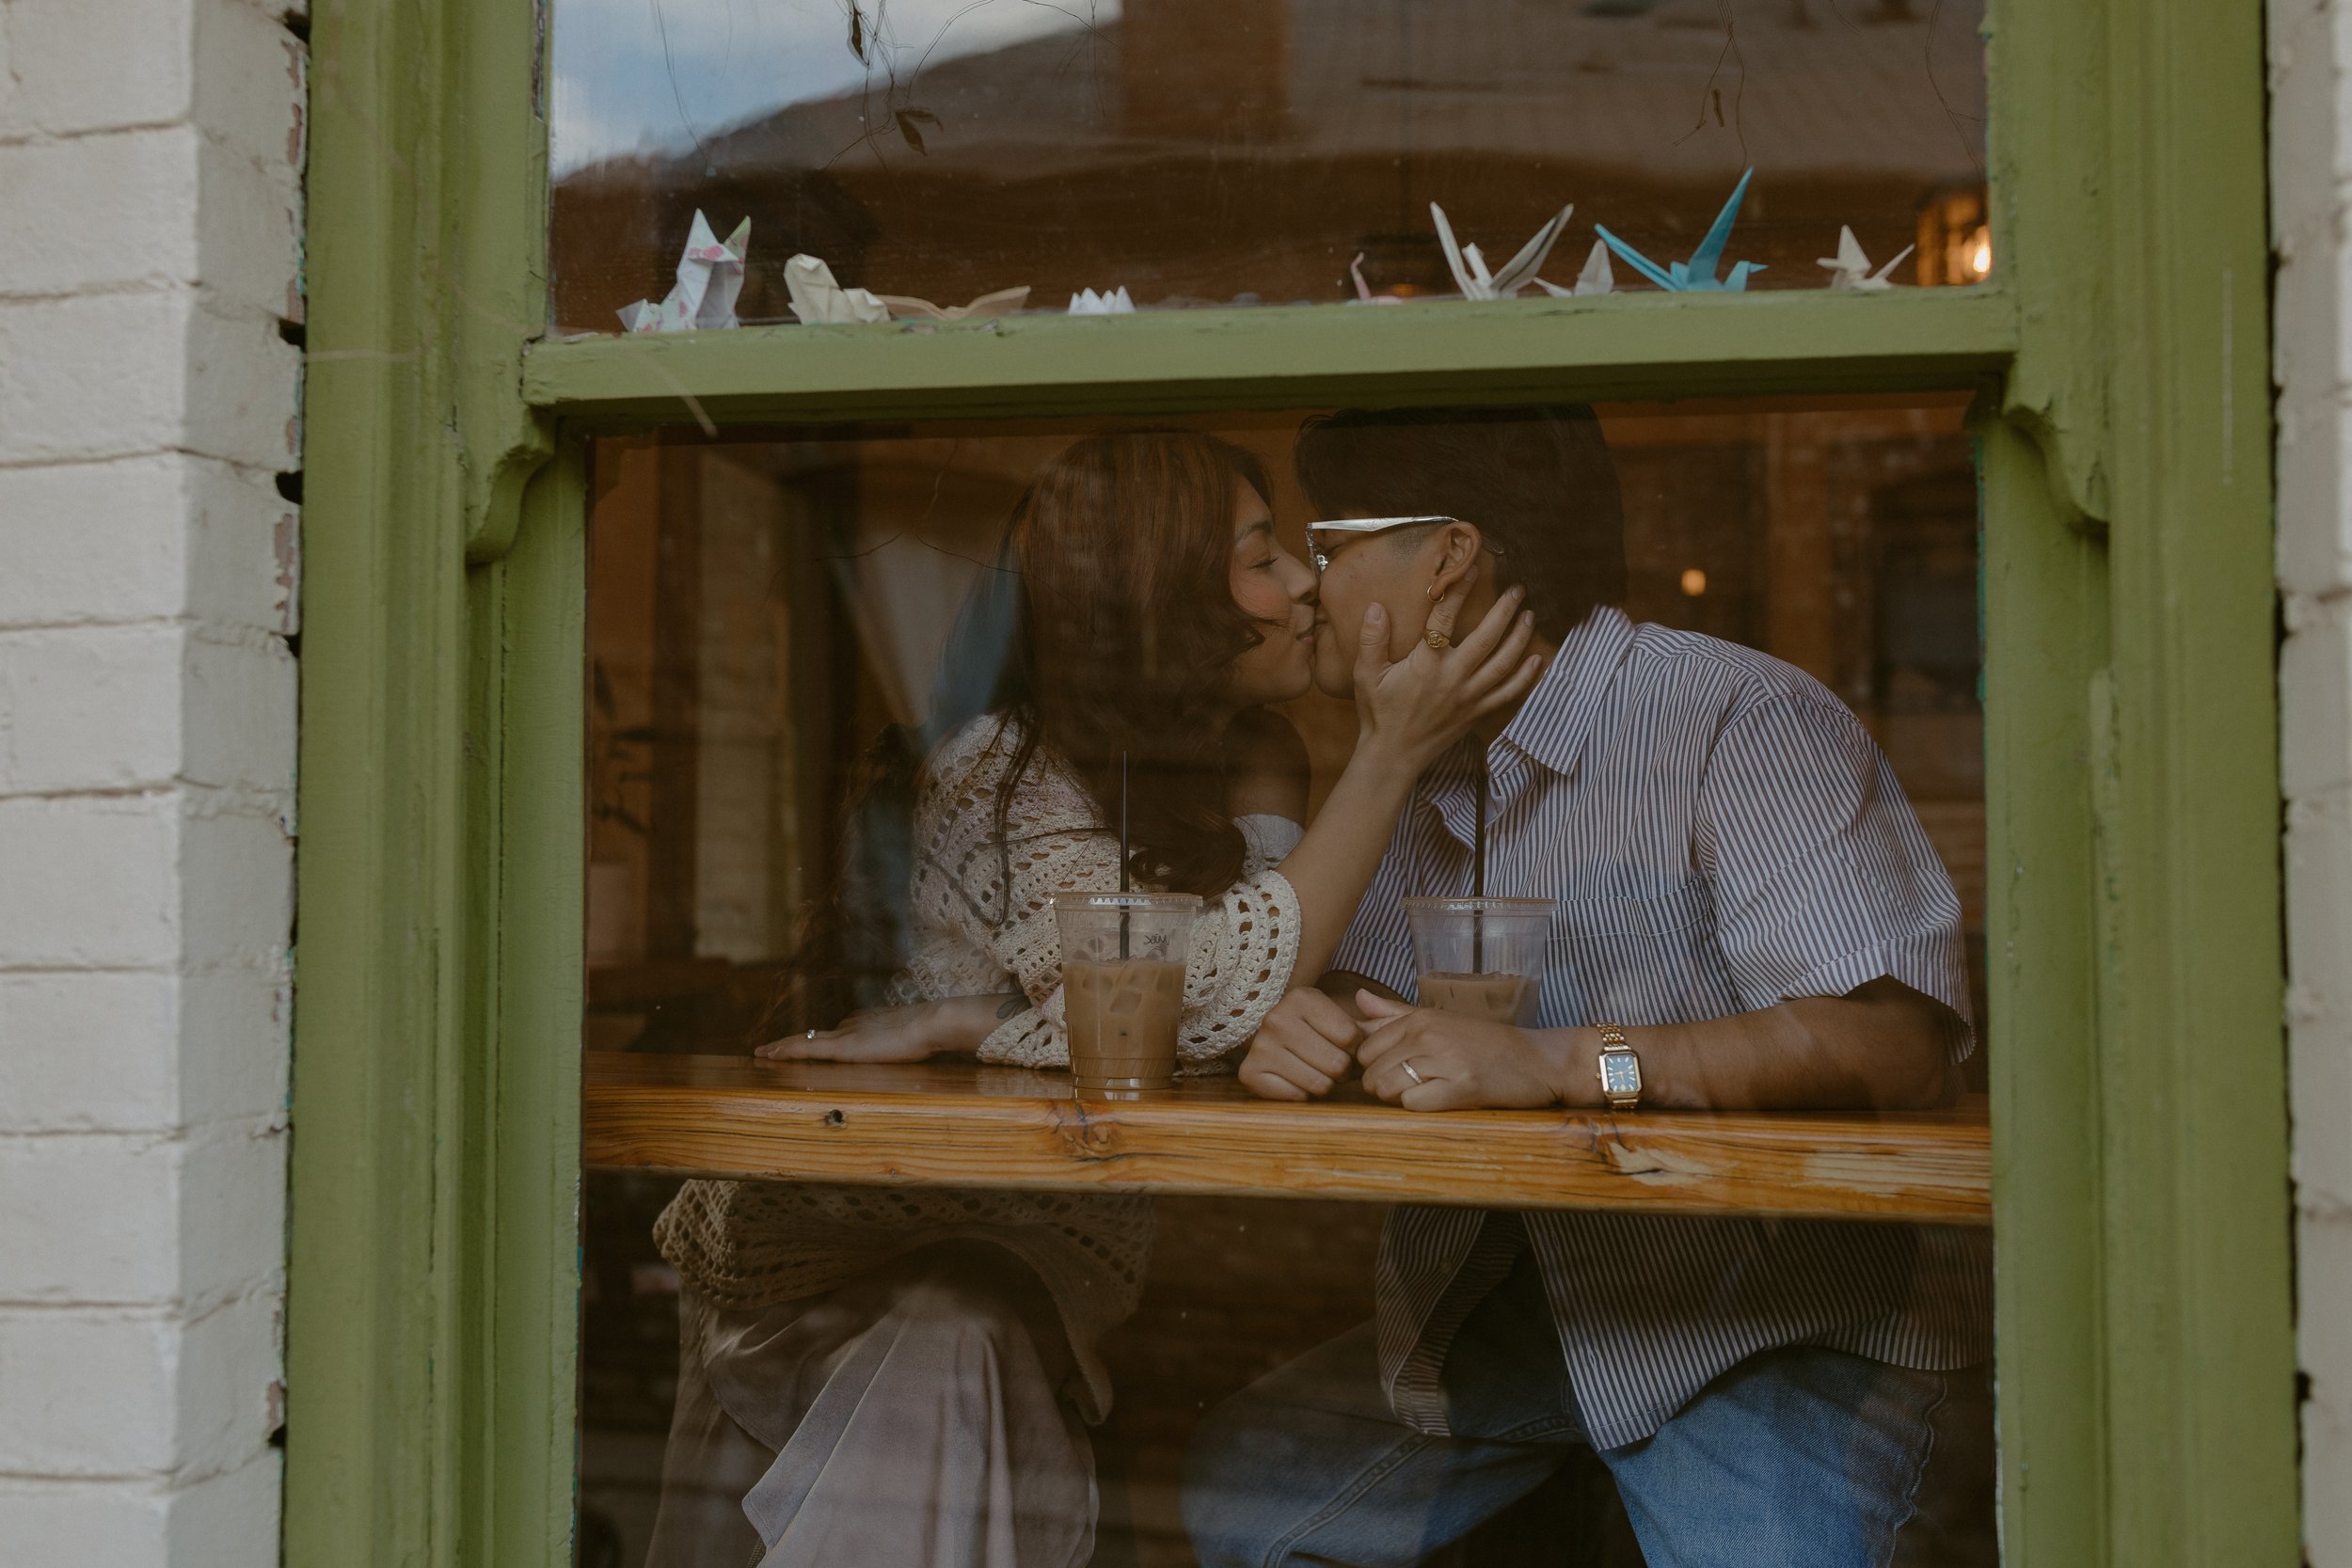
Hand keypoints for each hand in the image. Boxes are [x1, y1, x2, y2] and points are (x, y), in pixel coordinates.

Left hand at [755, 996, 1007, 1063]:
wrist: (932, 1023)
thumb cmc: (931, 1032)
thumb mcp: (913, 1037)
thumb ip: (903, 1039)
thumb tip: (905, 1040)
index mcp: (868, 1024)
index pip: (836, 1032)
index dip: (816, 1038)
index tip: (805, 1041)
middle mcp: (851, 1026)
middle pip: (814, 1035)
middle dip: (792, 1043)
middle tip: (769, 1049)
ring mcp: (845, 1036)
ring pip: (803, 1041)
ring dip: (781, 1047)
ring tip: (761, 1053)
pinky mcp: (842, 1047)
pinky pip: (804, 1048)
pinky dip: (784, 1051)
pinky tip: (769, 1055)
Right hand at [1237, 987, 1363, 1100]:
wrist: (1277, 1043)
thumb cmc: (1320, 1032)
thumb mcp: (1348, 1015)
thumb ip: (1374, 1011)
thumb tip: (1363, 997)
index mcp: (1301, 998)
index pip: (1350, 1036)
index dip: (1356, 1047)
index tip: (1346, 1044)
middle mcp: (1276, 1018)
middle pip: (1336, 1063)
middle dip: (1342, 1069)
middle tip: (1331, 1062)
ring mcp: (1260, 1046)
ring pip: (1319, 1084)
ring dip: (1325, 1084)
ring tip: (1316, 1071)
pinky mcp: (1249, 1073)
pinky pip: (1297, 1097)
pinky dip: (1303, 1094)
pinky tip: (1297, 1080)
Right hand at [1352, 587, 1542, 770]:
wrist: (1392, 756)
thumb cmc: (1378, 713)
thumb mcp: (1366, 674)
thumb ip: (1371, 639)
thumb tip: (1376, 607)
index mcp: (1426, 664)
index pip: (1444, 620)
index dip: (1458, 593)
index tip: (1471, 570)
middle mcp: (1453, 678)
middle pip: (1487, 639)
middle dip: (1505, 611)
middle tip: (1517, 590)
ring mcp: (1469, 696)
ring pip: (1503, 663)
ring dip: (1520, 638)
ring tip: (1529, 616)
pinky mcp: (1476, 713)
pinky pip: (1507, 693)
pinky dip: (1526, 677)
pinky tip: (1538, 660)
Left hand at [1355, 992, 1580, 1110]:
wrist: (1538, 1060)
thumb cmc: (1486, 1044)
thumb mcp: (1440, 1020)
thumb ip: (1395, 1013)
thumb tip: (1358, 999)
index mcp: (1419, 1018)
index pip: (1365, 1048)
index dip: (1374, 1067)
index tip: (1396, 1072)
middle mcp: (1427, 1034)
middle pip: (1371, 1073)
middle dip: (1384, 1088)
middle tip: (1414, 1087)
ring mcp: (1444, 1059)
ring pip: (1387, 1089)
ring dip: (1400, 1100)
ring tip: (1427, 1094)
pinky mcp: (1461, 1086)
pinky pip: (1413, 1104)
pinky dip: (1421, 1109)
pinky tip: (1442, 1101)